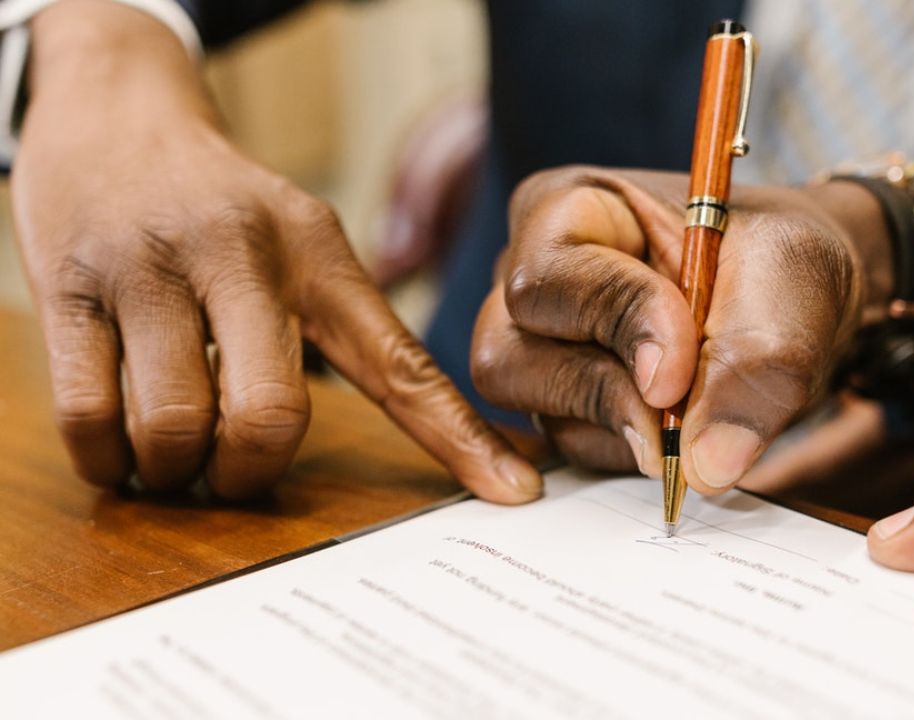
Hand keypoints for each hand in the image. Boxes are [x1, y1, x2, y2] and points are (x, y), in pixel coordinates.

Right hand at [13, 2, 539, 500]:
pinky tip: (121, 448)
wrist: (116, 112)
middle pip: (272, 416)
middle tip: (237, 472)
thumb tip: (420, 429)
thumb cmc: (225, 208)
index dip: (459, 438)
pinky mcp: (67, 288)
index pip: (403, 364)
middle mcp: (243, 257)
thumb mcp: (303, 243)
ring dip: (176, 471)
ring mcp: (150, 270)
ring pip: (174, 427)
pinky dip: (109, 460)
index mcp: (321, 256)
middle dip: (252, 472)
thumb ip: (349, 330)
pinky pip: (89, 417)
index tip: (514, 493)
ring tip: (175, 455)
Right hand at [471, 166, 892, 491]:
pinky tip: (678, 434)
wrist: (801, 306)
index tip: (680, 373)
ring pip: (538, 412)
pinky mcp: (564, 407)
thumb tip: (705, 465)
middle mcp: (536, 281)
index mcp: (571, 210)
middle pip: (510, 355)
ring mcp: (540, 349)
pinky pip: (571, 450)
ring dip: (627, 429)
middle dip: (606, 393)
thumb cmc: (781, 266)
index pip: (551, 276)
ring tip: (701, 410)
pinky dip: (630, 454)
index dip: (616, 326)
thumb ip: (754, 368)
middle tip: (682, 421)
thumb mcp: (790, 291)